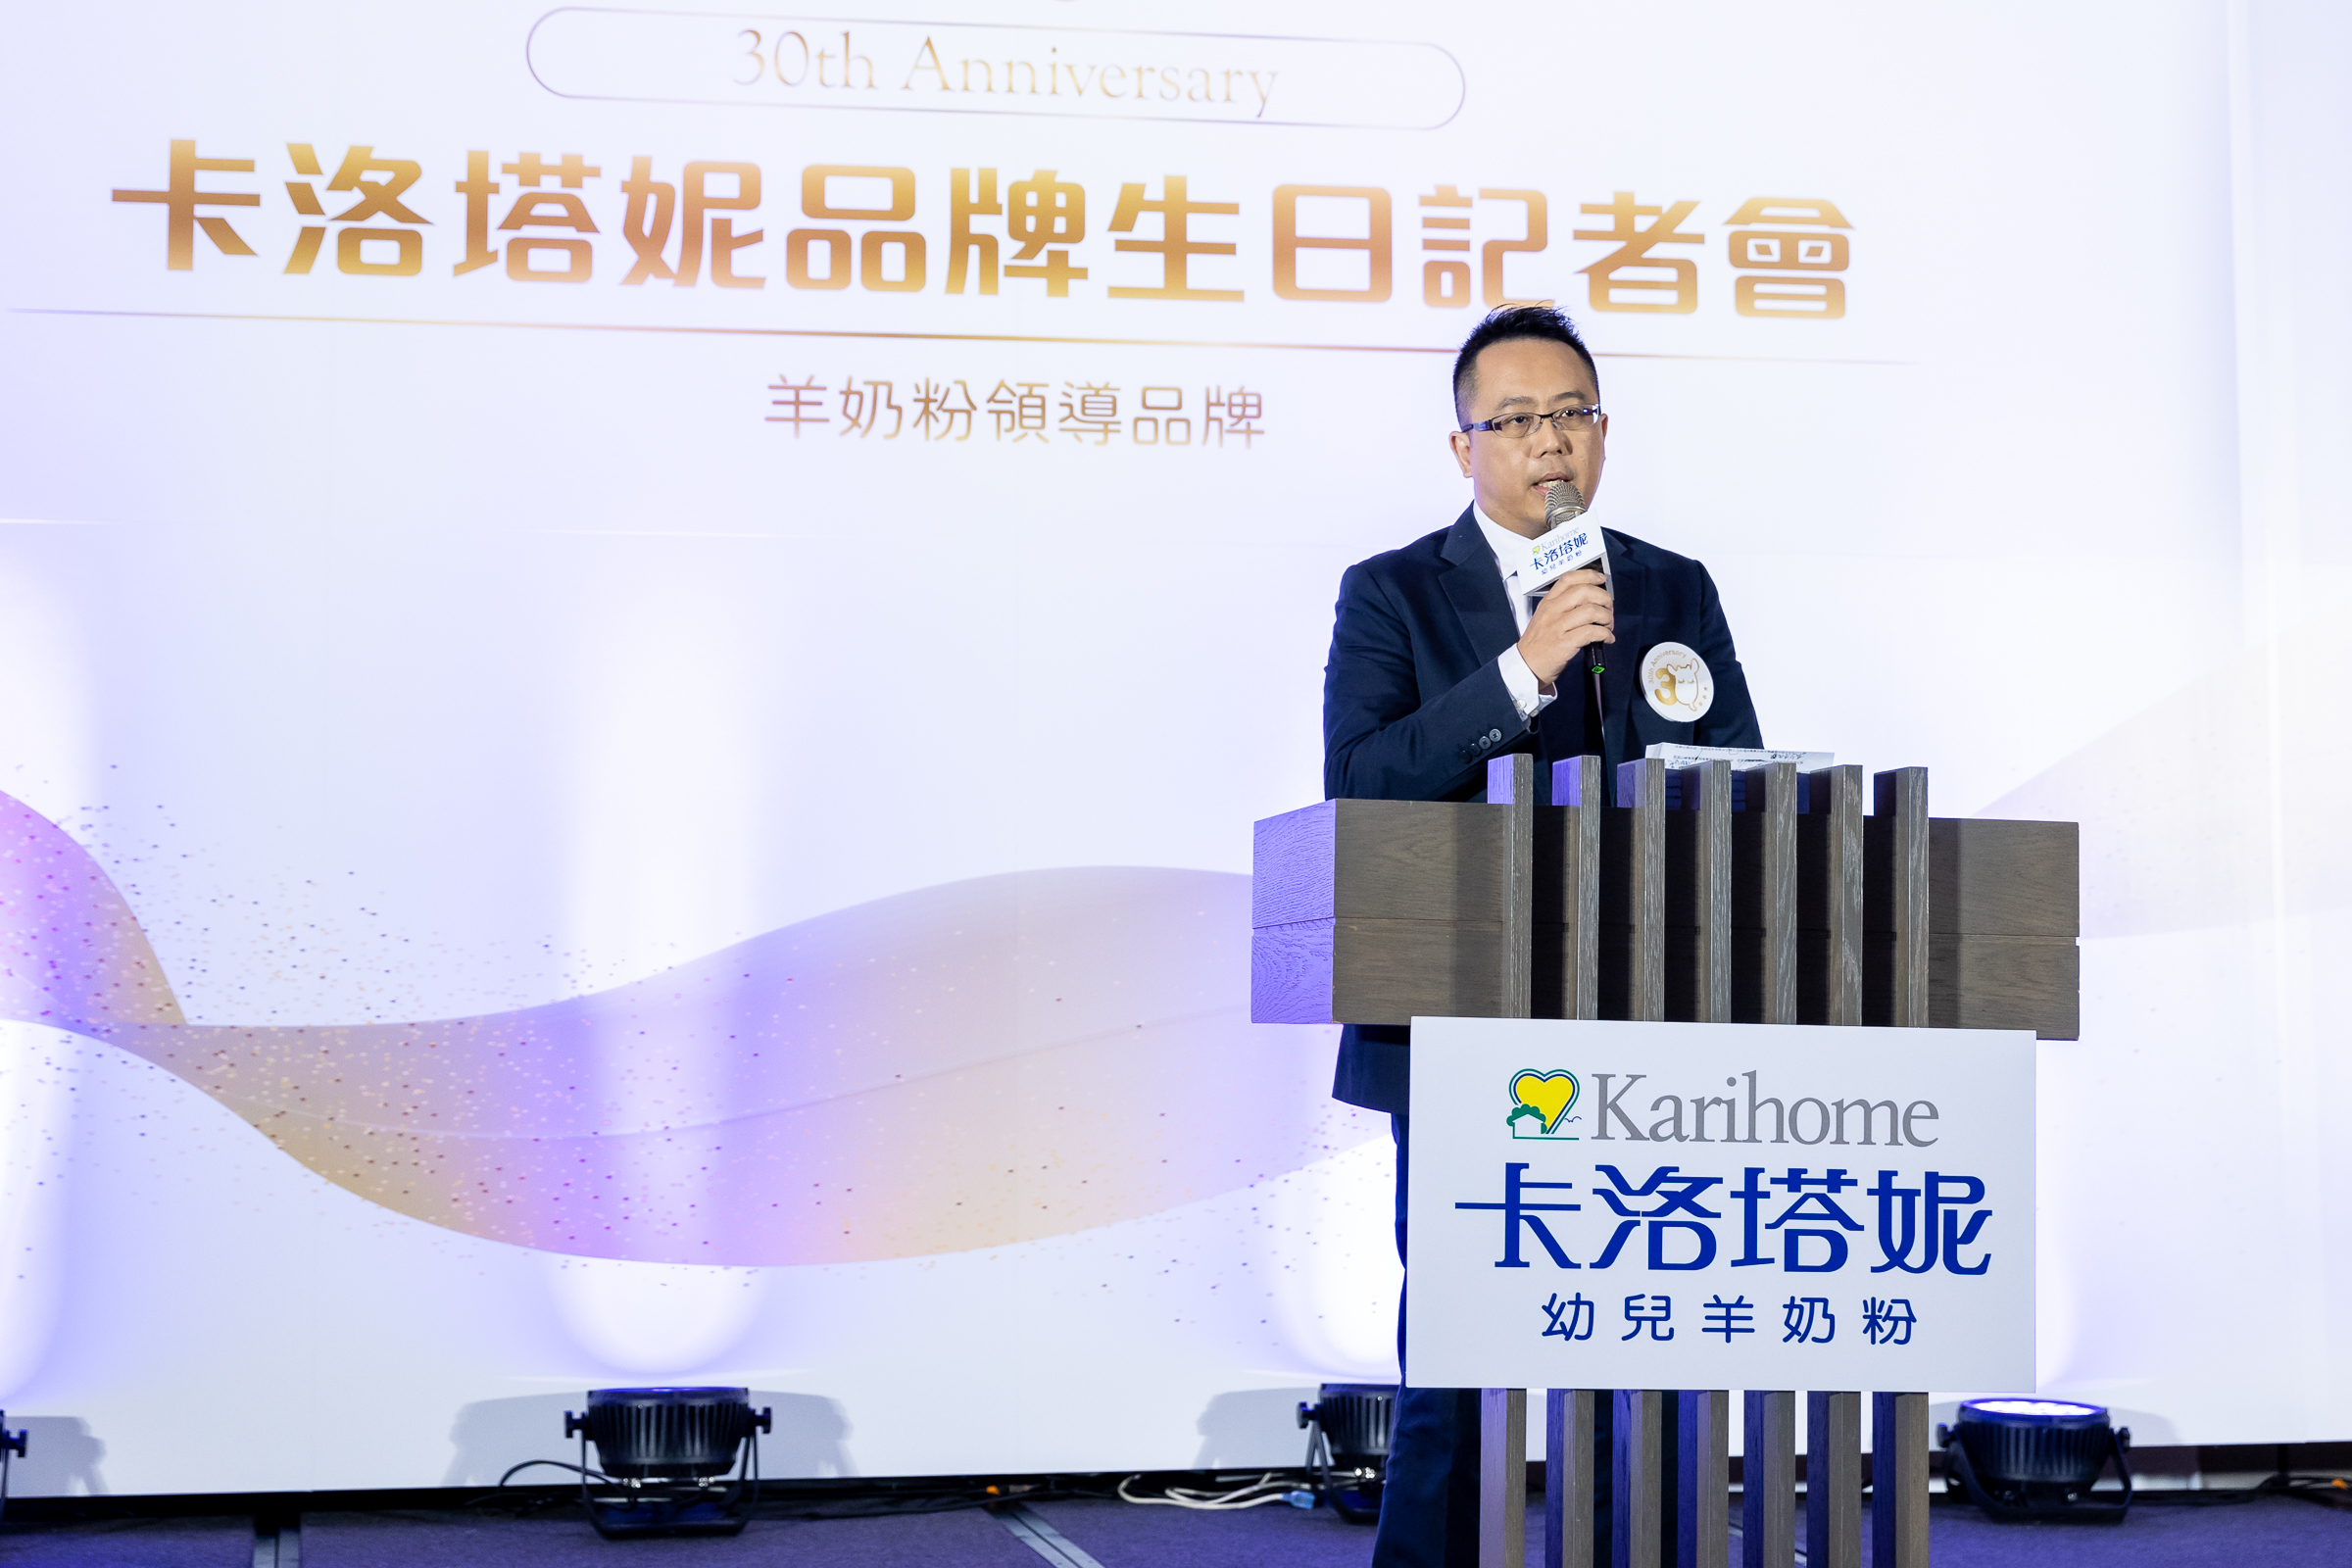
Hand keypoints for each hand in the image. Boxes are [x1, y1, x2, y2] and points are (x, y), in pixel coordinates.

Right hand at [1516, 568, 1613, 687]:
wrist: (1526, 666)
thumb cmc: (1538, 643)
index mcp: (1548, 602)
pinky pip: (1592, 632)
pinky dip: (1605, 634)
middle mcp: (1553, 610)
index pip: (1569, 578)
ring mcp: (1558, 626)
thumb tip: (1591, 601)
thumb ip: (1562, 606)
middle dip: (1604, 599)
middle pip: (1584, 591)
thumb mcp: (1544, 617)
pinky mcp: (1565, 643)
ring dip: (1607, 618)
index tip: (1601, 580)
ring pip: (1591, 611)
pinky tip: (1607, 638)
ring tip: (1608, 626)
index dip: (1589, 575)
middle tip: (1608, 610)